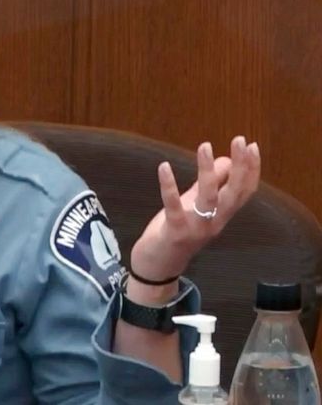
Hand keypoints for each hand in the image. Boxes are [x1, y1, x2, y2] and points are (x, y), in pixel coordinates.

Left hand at [130, 136, 260, 282]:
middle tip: (240, 140)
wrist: (158, 268)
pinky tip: (164, 167)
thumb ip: (210, 186)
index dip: (252, 169)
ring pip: (208, 197)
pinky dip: (169, 186)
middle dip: (241, 165)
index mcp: (222, 216)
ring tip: (205, 146)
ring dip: (207, 170)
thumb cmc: (177, 233)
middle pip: (234, 192)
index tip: (252, 146)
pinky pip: (173, 206)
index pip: (245, 192)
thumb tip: (225, 160)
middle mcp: (214, 222)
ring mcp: (196, 228)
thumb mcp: (196, 207)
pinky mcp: (174, 231)